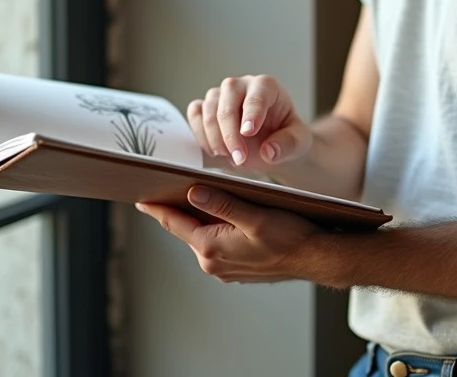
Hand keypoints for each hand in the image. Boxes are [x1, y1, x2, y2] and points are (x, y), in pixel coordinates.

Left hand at [136, 187, 319, 283]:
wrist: (316, 258)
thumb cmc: (291, 236)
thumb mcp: (256, 215)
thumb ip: (223, 204)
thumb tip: (192, 193)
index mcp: (212, 248)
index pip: (175, 223)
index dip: (156, 209)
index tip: (140, 198)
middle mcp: (213, 262)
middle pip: (186, 229)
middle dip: (177, 210)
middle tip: (165, 188)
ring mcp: (224, 268)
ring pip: (201, 236)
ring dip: (198, 219)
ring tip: (193, 196)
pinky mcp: (236, 268)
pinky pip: (216, 245)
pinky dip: (213, 229)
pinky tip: (222, 215)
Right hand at [186, 75, 311, 169]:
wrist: (272, 145)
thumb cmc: (287, 138)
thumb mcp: (299, 143)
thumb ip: (288, 145)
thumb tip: (268, 151)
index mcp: (267, 87)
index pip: (257, 95)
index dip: (251, 113)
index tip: (248, 133)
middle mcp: (242, 86)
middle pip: (227, 100)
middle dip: (230, 132)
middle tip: (239, 158)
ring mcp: (221, 95)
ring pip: (207, 107)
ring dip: (214, 136)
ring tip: (229, 157)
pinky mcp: (206, 108)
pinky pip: (194, 113)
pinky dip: (199, 132)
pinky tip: (214, 151)